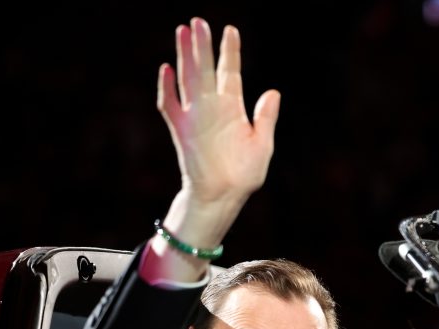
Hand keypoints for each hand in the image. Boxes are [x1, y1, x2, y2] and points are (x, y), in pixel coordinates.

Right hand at [157, 17, 279, 209]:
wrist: (223, 197)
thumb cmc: (244, 174)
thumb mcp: (262, 144)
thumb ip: (265, 118)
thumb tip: (273, 92)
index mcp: (232, 109)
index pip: (230, 73)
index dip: (230, 51)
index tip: (230, 30)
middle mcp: (212, 108)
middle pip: (206, 70)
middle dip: (202, 46)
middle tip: (199, 21)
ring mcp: (195, 118)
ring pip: (187, 80)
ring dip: (184, 57)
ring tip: (182, 32)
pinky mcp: (181, 131)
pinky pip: (170, 106)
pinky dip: (167, 88)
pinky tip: (166, 69)